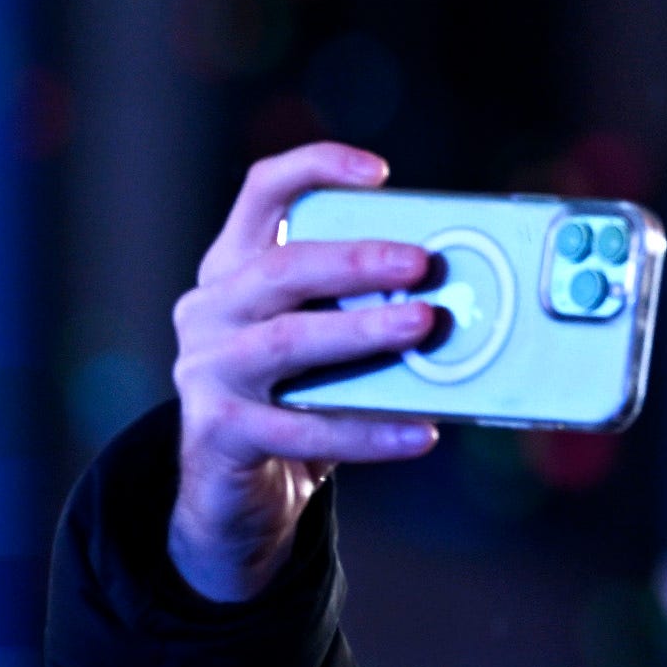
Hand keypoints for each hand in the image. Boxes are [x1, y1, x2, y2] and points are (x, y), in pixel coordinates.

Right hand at [166, 144, 442, 603]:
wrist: (237, 497)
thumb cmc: (296, 403)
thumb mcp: (323, 344)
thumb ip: (362, 310)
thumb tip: (461, 294)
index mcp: (235, 270)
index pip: (262, 194)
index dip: (314, 169)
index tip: (378, 173)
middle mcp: (210, 310)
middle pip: (281, 268)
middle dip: (357, 260)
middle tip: (422, 262)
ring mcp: (205, 371)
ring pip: (286, 341)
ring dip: (361, 331)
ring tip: (424, 326)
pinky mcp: (218, 431)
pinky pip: (302, 430)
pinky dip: (368, 432)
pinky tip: (420, 433)